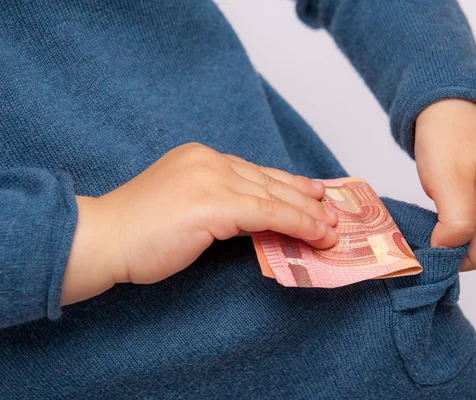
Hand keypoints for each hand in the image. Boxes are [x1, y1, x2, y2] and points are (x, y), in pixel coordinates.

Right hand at [62, 143, 337, 304]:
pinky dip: (299, 225)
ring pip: (275, 197)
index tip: (314, 196)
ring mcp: (212, 178)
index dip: (290, 186)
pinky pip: (269, 213)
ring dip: (310, 216)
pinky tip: (319, 235)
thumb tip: (257, 220)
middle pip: (270, 181)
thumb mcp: (186, 209)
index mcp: (201, 158)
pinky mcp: (214, 201)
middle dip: (307, 200)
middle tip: (333, 213)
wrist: (100, 239)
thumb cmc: (136, 232)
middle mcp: (210, 160)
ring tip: (333, 230)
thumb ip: (220, 206)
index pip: (256, 172)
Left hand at [414, 99, 475, 270]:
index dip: (450, 257)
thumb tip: (448, 251)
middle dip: (453, 244)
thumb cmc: (447, 139)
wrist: (451, 105)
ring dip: (456, 231)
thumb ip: (454, 223)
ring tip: (435, 213)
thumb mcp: (447, 182)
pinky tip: (446, 205)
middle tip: (424, 229)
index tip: (423, 247)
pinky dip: (463, 218)